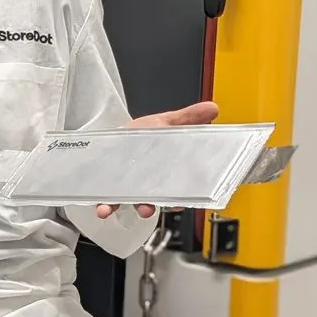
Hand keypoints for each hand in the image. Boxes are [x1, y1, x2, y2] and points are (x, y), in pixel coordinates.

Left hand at [96, 101, 219, 219]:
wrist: (113, 133)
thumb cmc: (141, 132)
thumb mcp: (165, 122)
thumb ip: (189, 118)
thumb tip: (212, 108)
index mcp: (166, 172)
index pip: (178, 191)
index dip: (181, 198)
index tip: (182, 202)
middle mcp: (149, 185)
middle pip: (158, 201)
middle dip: (158, 206)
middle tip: (155, 207)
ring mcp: (130, 188)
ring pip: (136, 204)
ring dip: (136, 209)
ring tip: (139, 209)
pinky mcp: (111, 189)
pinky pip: (110, 202)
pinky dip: (107, 207)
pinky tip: (104, 209)